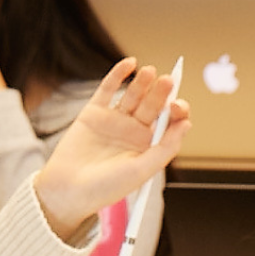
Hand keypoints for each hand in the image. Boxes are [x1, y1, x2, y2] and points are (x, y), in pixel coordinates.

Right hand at [27, 59, 195, 241]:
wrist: (67, 191)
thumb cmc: (105, 188)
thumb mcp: (142, 171)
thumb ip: (165, 148)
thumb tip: (186, 123)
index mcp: (148, 145)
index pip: (169, 121)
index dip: (177, 111)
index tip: (177, 107)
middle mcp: (133, 130)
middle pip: (153, 105)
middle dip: (161, 93)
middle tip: (167, 81)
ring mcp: (113, 120)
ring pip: (133, 95)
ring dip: (143, 82)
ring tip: (150, 72)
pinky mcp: (93, 113)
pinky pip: (108, 90)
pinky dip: (118, 75)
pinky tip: (129, 64)